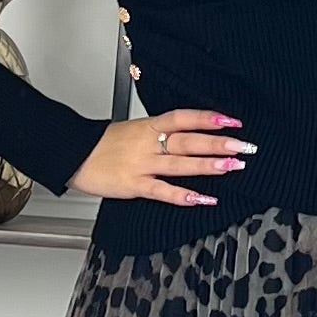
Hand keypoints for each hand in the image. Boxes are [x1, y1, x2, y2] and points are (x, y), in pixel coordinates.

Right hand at [68, 107, 254, 205]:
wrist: (73, 155)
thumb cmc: (104, 145)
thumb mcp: (134, 130)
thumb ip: (161, 133)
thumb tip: (189, 134)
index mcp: (148, 127)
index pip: (183, 118)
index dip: (208, 118)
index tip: (232, 120)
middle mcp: (148, 144)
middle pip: (188, 140)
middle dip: (218, 142)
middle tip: (243, 145)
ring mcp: (142, 165)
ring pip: (179, 164)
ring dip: (207, 165)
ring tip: (232, 166)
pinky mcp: (134, 185)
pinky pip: (162, 191)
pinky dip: (183, 195)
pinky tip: (202, 199)